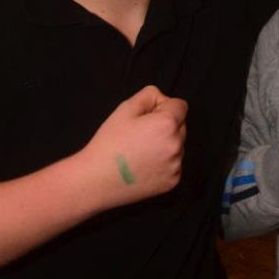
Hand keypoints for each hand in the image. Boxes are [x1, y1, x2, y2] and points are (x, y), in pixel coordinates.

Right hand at [79, 85, 186, 207]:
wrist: (97, 180)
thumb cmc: (109, 142)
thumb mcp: (125, 109)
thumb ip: (149, 96)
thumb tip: (162, 100)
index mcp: (167, 124)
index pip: (180, 105)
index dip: (163, 106)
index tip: (147, 116)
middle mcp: (177, 145)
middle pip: (181, 126)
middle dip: (166, 125)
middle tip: (141, 134)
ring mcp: (176, 166)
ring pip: (178, 146)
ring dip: (166, 144)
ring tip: (140, 151)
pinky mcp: (172, 181)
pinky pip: (174, 164)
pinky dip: (164, 162)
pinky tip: (144, 165)